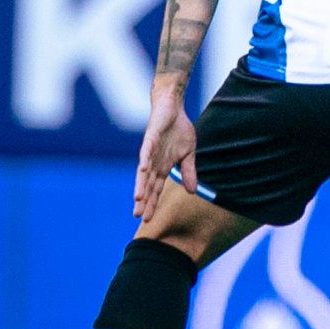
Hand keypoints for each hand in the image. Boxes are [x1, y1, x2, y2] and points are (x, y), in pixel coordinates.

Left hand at [134, 85, 195, 221]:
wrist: (172, 108)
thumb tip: (192, 192)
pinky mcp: (151, 138)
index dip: (152, 203)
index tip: (148, 220)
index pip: (156, 189)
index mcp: (163, 167)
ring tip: (138, 200)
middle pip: (147, 185)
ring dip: (141, 185)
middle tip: (139, 217)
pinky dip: (145, 161)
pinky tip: (143, 171)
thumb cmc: (179, 130)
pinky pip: (146, 152)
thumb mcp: (188, 154)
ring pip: (144, 172)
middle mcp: (153, 162)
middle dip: (144, 201)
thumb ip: (189, 172)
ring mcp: (150, 152)